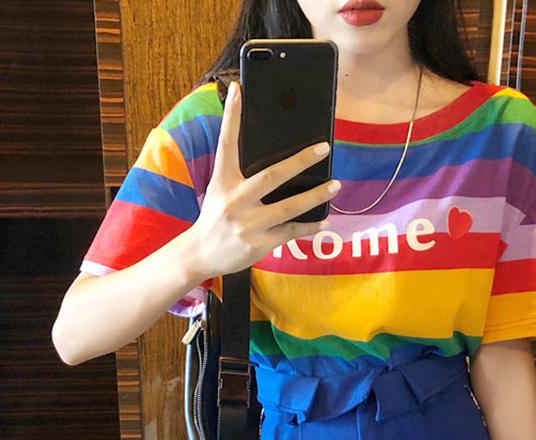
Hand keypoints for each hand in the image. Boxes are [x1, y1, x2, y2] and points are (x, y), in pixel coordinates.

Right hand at [190, 81, 339, 277]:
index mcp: (223, 182)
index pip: (227, 144)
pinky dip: (309, 226)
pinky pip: (290, 232)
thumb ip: (241, 173)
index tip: (238, 89)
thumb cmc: (216, 217)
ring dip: (315, 195)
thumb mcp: (221, 190)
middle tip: (324, 148)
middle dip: (300, 161)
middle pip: (271, 176)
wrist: (200, 254)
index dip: (231, 116)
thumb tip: (275, 155)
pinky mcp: (258, 244)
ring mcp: (247, 225)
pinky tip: (324, 220)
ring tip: (335, 185)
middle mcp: (234, 201)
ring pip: (289, 207)